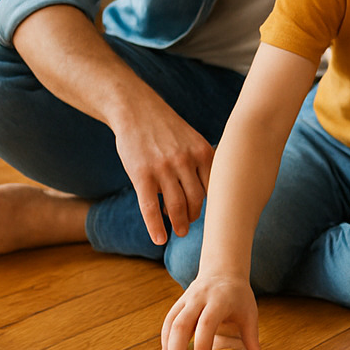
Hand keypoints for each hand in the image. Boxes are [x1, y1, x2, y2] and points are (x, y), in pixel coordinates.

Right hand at [114, 102, 214, 244]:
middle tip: (190, 225)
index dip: (212, 205)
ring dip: (179, 224)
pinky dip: (156, 228)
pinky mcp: (142, 174)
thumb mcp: (192, 139)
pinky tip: (159, 240)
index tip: (210, 214)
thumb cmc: (165, 128)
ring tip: (179, 233)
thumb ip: (202, 163)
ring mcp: (163, 168)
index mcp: (203, 152)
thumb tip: (207, 195)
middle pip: (197, 200)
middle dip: (195, 216)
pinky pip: (150, 208)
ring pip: (176, 207)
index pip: (214, 188)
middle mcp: (186, 161)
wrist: (136, 109)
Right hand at [160, 273, 262, 349]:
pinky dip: (165, 339)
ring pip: (171, 323)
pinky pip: (168, 321)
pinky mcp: (179, 302)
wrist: (224, 270)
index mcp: (220, 300)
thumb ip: (252, 339)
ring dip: (168, 347)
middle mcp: (200, 298)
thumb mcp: (249, 314)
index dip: (202, 342)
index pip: (207, 322)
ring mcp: (187, 299)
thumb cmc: (239, 296)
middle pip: (182, 323)